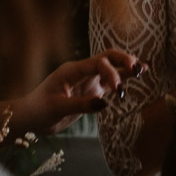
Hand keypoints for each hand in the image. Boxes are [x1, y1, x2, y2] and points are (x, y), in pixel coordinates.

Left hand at [2, 50, 145, 137]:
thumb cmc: (40, 110)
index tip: (118, 90)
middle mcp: (82, 71)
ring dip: (126, 68)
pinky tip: (138, 75)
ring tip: (143, 69)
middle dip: (123, 60)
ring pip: (111, 68)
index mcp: (72, 70)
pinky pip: (110, 81)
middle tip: (138, 69)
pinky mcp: (92, 91)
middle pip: (107, 57)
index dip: (111, 72)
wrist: (31, 117)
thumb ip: (81, 104)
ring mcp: (88, 80)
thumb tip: (104, 102)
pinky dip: (124, 78)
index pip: (97, 63)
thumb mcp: (58, 108)